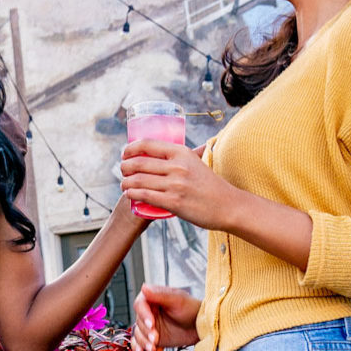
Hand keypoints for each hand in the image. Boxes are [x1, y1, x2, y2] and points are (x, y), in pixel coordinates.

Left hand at [119, 140, 240, 230]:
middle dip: (124, 167)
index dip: (130, 148)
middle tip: (122, 171)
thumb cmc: (211, 185)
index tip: (124, 154)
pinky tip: (129, 194)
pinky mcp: (173, 202)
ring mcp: (175, 185)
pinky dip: (132, 194)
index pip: (147, 144)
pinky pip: (145, 195)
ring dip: (125, 182)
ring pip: (138, 180)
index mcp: (182, 152)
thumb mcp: (197, 162)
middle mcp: (177, 166)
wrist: (228, 206)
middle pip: (139, 163)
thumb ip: (183, 156)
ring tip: (124, 184)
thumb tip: (168, 148)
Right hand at [132, 283, 201, 350]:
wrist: (200, 327)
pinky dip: (138, 347)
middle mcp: (149, 311)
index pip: (140, 304)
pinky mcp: (151, 337)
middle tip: (155, 337)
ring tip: (152, 347)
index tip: (152, 324)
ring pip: (138, 333)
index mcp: (152, 298)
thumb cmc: (191, 309)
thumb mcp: (177, 300)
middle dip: (146, 331)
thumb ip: (160, 295)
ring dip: (144, 341)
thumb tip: (144, 288)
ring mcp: (149, 325)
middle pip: (138, 321)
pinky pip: (139, 342)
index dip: (144, 315)